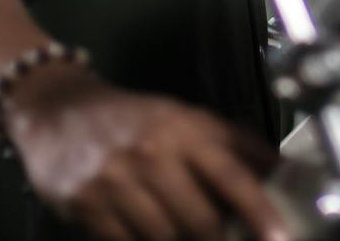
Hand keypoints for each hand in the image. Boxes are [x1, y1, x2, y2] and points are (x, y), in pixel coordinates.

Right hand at [6, 66, 289, 240]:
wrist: (58, 111)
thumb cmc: (134, 119)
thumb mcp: (185, 116)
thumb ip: (233, 142)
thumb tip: (279, 169)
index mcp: (183, 129)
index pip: (231, 173)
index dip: (259, 209)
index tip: (280, 235)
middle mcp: (152, 153)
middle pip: (200, 219)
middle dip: (219, 240)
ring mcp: (116, 181)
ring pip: (165, 237)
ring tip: (190, 237)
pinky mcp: (87, 205)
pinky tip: (152, 236)